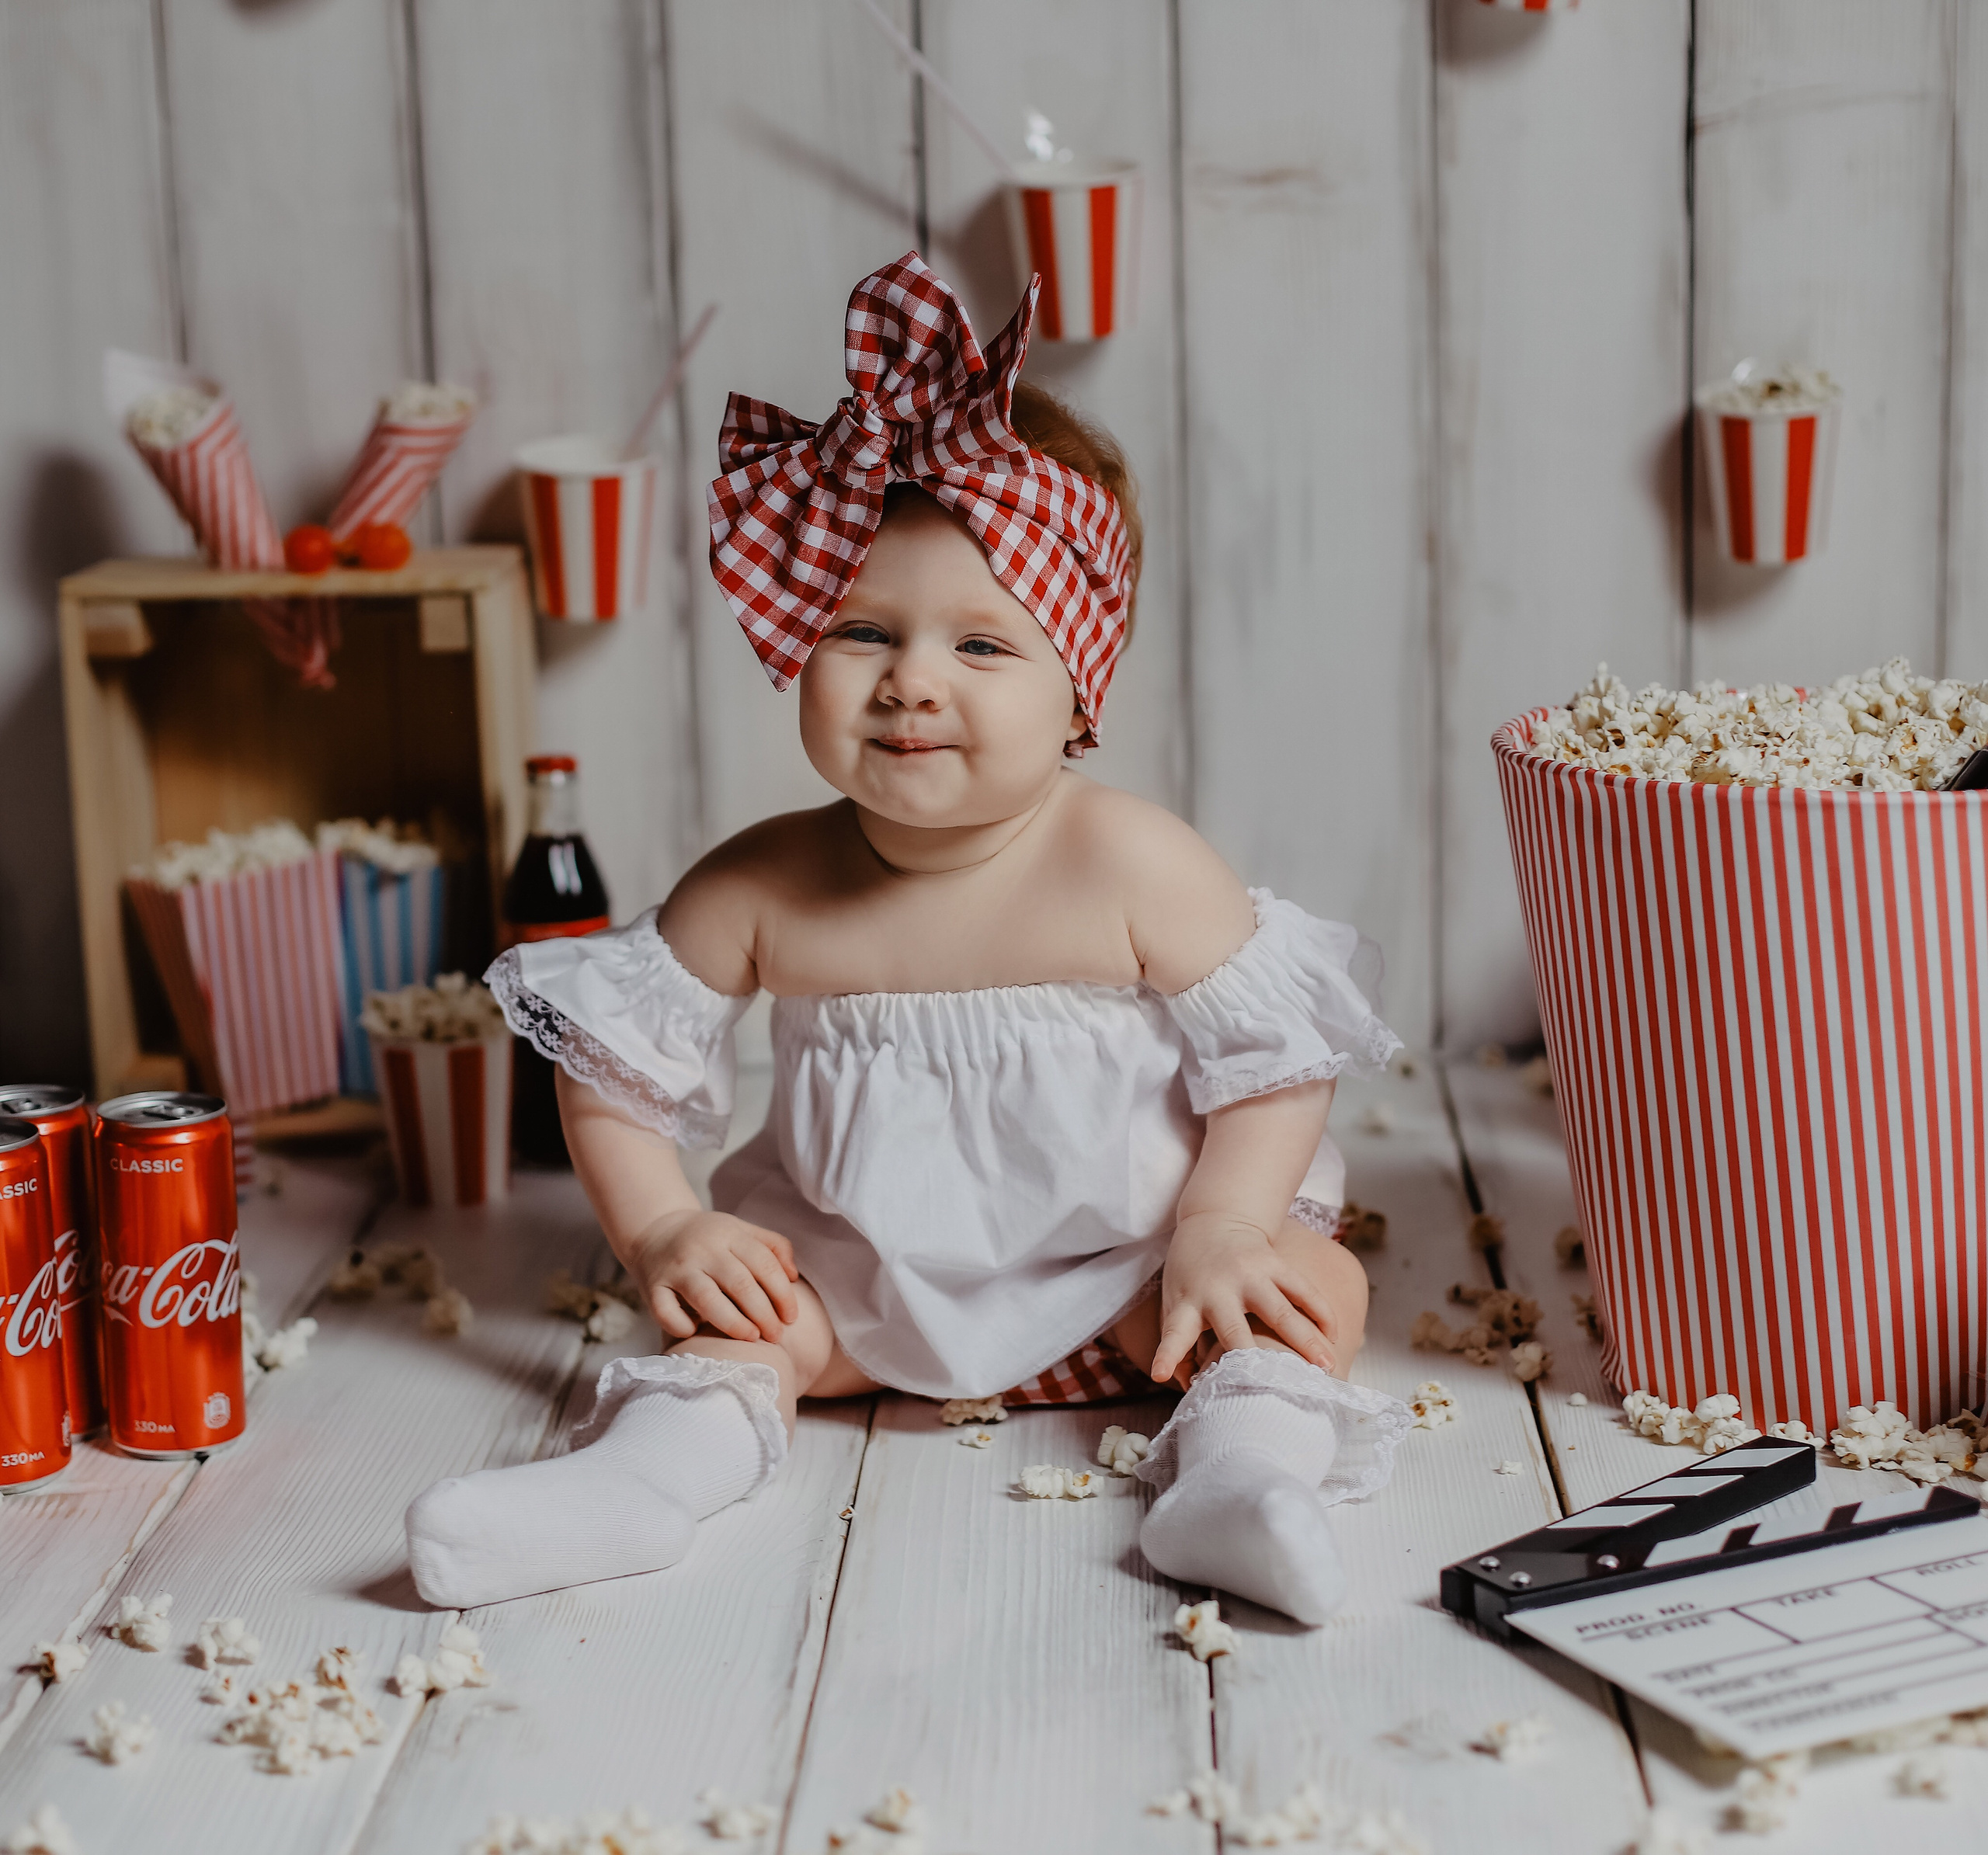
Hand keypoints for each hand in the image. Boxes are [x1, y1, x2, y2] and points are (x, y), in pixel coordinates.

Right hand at [623, 1209, 799, 1343]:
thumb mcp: (742, 1230)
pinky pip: (667, 1313)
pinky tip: (696, 1332)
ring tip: (751, 1338)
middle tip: (776, 1336)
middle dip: (764, 1314)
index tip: (791, 1318)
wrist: (655, 1230)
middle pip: (740, 1284)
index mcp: (729, 1233)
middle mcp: (702, 1249)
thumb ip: (773, 1247)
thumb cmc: (709, 1238)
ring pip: (707, 1299)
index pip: (764, 1264)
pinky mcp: (653, 1287)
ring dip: (733, 1323)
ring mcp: (676, 1268)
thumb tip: (794, 1277)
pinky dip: (682, 1326)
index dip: (782, 1294)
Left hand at [1150, 1211, 1336, 1386]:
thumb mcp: (1175, 1301)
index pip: (1175, 1332)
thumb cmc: (1191, 1273)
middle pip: (1236, 1330)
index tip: (1161, 1374)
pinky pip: (1303, 1290)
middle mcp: (1219, 1290)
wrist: (1214, 1218)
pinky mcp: (1275, 1262)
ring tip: (1327, 1367)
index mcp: (1189, 1302)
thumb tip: (1183, 1384)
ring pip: (1282, 1312)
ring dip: (1306, 1340)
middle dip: (1253, 1358)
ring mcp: (1250, 1275)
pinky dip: (1321, 1312)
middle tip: (1273, 1387)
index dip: (1168, 1355)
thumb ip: (1178, 1341)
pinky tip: (1333, 1335)